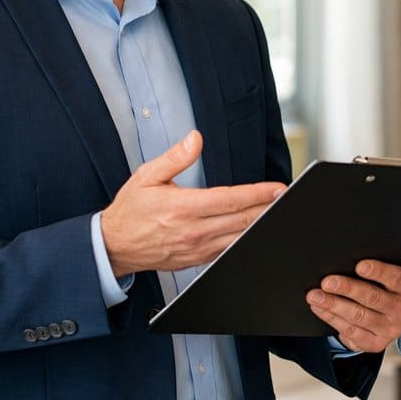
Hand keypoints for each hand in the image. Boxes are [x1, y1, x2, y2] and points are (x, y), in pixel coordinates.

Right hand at [101, 130, 283, 275]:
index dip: (258, 194)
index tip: (277, 188)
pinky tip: (256, 232)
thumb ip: (175, 157)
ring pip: (239, 238)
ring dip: (260, 227)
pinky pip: (228, 251)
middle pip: (241, 220)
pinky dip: (245, 241)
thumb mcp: (146, 176)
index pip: (230, 200)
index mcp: (182, 207)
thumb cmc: (130, 211)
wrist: (113, 246)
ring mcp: (197, 248)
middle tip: (287, 199)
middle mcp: (193, 230)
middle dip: (267, 209)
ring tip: (278, 214)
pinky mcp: (197, 260)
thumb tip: (195, 139)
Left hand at [306, 260, 400, 352]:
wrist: (391, 314)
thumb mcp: (388, 276)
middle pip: (373, 298)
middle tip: (327, 282)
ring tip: (315, 296)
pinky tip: (319, 308)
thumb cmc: (384, 286)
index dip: (379, 271)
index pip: (397, 278)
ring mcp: (391, 330)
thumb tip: (344, 261)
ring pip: (358, 316)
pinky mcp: (376, 344)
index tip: (359, 265)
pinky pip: (350, 331)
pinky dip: (332, 318)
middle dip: (347, 289)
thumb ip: (375, 270)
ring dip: (333, 305)